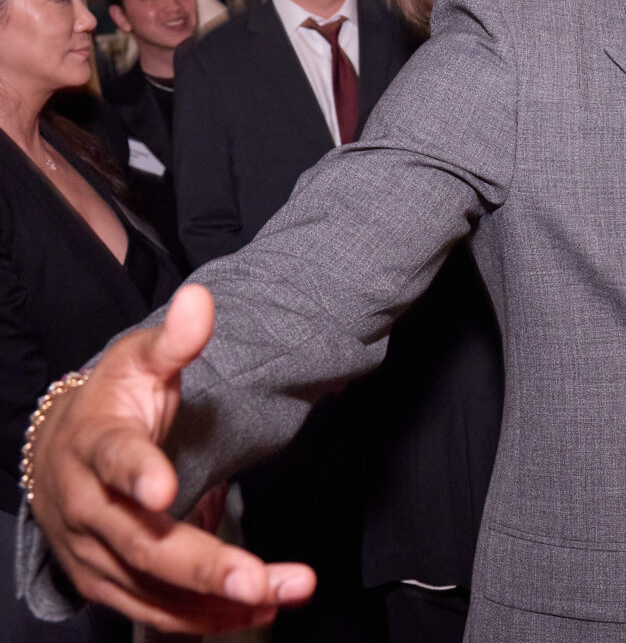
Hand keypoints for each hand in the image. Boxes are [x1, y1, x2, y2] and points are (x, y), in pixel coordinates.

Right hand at [26, 285, 314, 633]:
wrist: (57, 452)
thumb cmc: (113, 402)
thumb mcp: (140, 362)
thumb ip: (177, 340)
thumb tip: (201, 299)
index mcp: (93, 444)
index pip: (113, 460)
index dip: (137, 475)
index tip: (165, 491)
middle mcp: (86, 508)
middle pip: (143, 544)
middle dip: (204, 564)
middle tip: (261, 577)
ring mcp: (94, 554)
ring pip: (153, 588)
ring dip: (217, 599)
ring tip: (282, 593)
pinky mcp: (107, 583)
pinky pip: (155, 610)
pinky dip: (205, 616)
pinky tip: (257, 609)